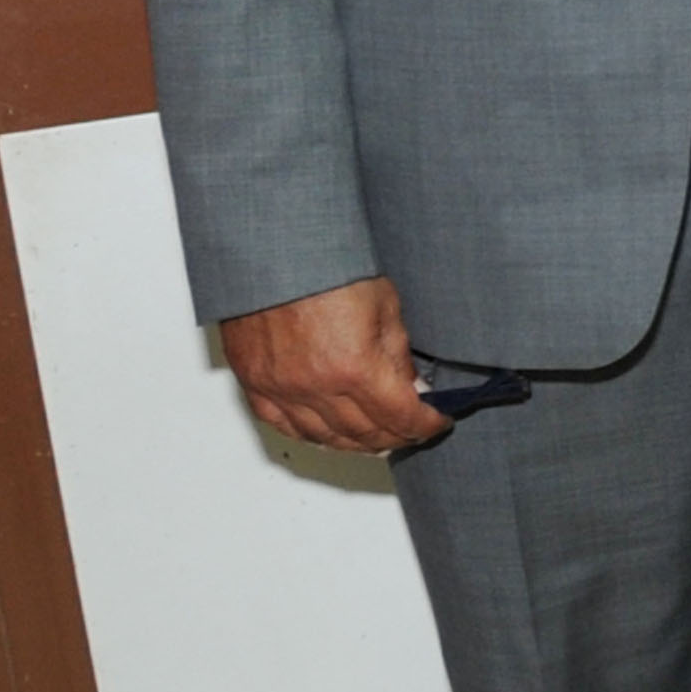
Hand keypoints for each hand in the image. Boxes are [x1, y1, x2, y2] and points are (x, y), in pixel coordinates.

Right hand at [217, 275, 447, 455]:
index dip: (424, 425)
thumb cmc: (327, 265)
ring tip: (377, 439)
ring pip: (325, 437)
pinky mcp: (254, 382)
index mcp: (356, 367)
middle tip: (410, 432)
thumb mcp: (385, 303)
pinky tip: (328, 434)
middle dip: (394, 437)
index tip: (436, 422)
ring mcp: (282, 389)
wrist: (274, 248)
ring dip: (356, 443)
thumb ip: (398, 353)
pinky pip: (283, 425)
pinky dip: (311, 435)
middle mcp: (316, 387)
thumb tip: (411, 385)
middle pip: (364, 434)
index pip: (400, 417)